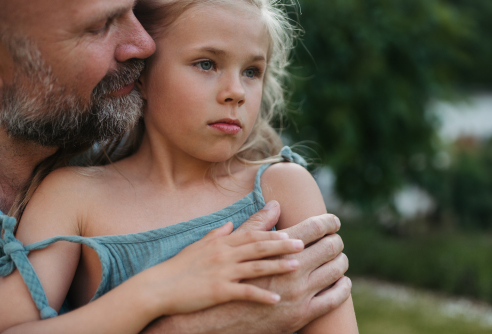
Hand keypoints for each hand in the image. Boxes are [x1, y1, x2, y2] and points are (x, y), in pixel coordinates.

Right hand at [142, 203, 350, 333]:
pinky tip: (276, 299)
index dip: (272, 233)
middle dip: (282, 245)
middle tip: (303, 244)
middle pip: (258, 247)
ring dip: (278, 266)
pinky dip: (261, 295)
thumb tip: (231, 223)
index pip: (251, 234)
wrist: (157, 287)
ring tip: (297, 266)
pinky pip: (244, 292)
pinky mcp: (218, 291)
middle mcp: (224, 254)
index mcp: (221, 243)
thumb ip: (218, 234)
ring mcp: (221, 272)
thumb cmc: (178, 267)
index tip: (290, 233)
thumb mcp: (198, 246)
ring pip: (255, 266)